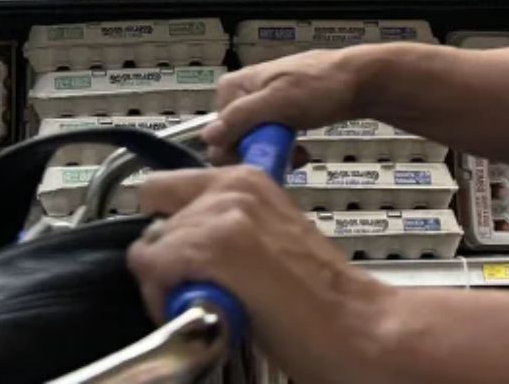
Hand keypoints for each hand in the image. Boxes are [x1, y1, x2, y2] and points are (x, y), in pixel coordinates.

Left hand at [128, 165, 388, 383]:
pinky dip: (166, 300)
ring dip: (166, 283)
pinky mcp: (215, 247)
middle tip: (197, 291)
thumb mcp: (269, 237)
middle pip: (152, 222)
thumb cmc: (321, 298)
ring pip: (149, 248)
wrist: (360, 328)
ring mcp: (222, 214)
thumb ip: (226, 225)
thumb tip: (180, 241)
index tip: (183, 261)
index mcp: (246, 180)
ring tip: (210, 306)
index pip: (162, 188)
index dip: (168, 231)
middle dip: (164, 259)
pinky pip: (152, 269)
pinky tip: (207, 312)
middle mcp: (231, 187)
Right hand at [202, 48, 369, 163]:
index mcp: (236, 85)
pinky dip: (286, 150)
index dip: (234, 149)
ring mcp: (265, 104)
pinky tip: (301, 152)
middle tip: (281, 157)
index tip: (257, 158)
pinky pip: (273, 139)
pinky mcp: (283, 115)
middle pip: (236, 137)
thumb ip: (241, 117)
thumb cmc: (322, 86)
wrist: (360, 83)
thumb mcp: (277, 103)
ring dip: (275, 154)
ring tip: (296, 156)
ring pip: (256, 141)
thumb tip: (208, 136)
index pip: (217, 129)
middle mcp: (246, 93)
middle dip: (258, 152)